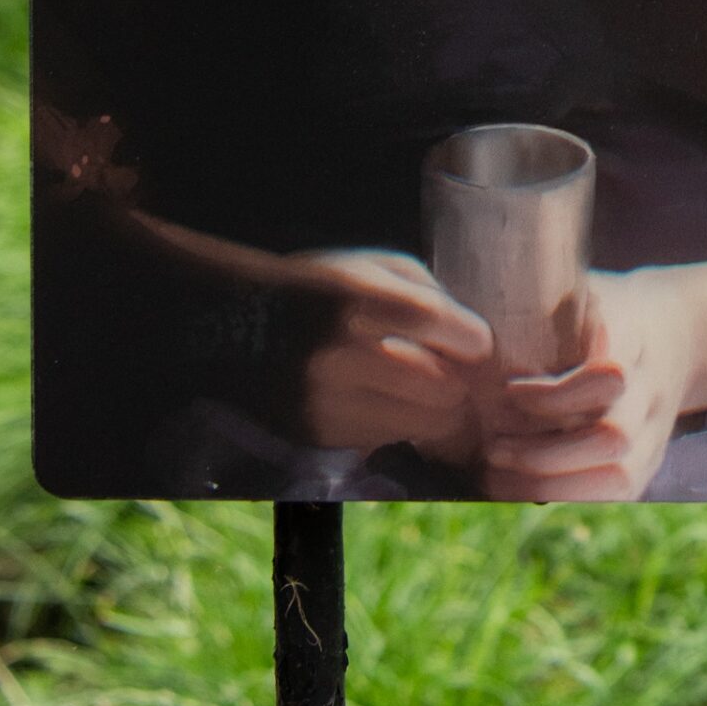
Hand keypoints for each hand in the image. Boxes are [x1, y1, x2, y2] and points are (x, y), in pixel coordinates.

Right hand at [289, 248, 492, 459]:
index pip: (444, 328)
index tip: (471, 340)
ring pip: (424, 424)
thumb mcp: (373, 266)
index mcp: (356, 299)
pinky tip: (380, 398)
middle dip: (457, 379)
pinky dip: (399, 423)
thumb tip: (479, 345)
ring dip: (434, 407)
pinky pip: (390, 439)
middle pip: (444, 388)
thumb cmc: (320, 287)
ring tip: (419, 384)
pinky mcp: (316, 436)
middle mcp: (338, 356)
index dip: (471, 339)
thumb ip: (430, 296)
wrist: (227, 326)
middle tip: (449, 366)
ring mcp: (324, 403)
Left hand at [481, 269, 696, 501]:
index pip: (609, 377)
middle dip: (543, 453)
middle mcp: (653, 390)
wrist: (678, 330)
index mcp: (638, 338)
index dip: (556, 395)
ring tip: (495, 475)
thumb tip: (478, 338)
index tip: (510, 389)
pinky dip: (562, 496)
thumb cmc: (608, 308)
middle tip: (491, 446)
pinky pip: (614, 495)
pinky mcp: (650, 460)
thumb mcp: (583, 292)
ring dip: (549, 484)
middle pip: (614, 437)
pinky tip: (515, 487)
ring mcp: (657, 431)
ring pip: (618, 477)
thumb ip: (545, 311)